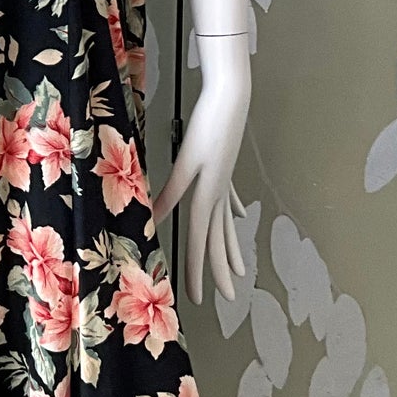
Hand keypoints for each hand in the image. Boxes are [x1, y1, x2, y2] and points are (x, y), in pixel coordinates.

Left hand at [150, 36, 250, 305]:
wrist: (231, 99)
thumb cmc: (207, 126)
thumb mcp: (185, 161)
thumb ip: (170, 191)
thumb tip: (154, 219)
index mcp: (207, 195)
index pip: (199, 241)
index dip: (196, 270)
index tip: (198, 297)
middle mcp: (219, 194)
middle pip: (219, 240)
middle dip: (221, 269)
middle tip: (227, 297)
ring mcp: (225, 182)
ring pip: (227, 224)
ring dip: (232, 248)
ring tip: (242, 271)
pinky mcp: (225, 168)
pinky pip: (229, 199)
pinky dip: (232, 212)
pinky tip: (238, 216)